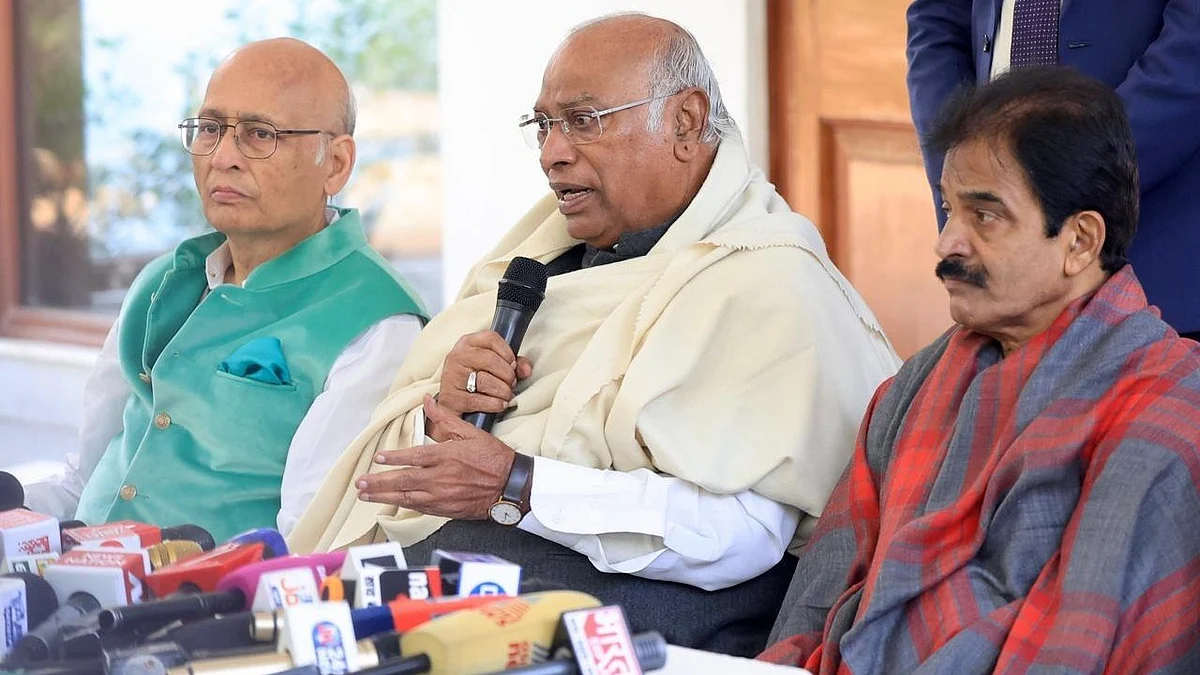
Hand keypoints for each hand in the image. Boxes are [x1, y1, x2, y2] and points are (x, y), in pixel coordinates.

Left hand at [356, 395, 518, 519]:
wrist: (510, 486)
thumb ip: (445, 418)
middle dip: (379, 482)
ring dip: (384, 496)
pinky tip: (389, 504)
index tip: (377, 459)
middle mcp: (441, 478)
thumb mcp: (471, 432)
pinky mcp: (446, 509)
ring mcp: (442, 496)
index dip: (394, 458)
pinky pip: (419, 507)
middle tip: (360, 483)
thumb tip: (428, 400)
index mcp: (446, 456)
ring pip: (407, 497)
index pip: (414, 457)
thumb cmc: (492, 457)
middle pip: (404, 480)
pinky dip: (402, 505)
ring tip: (365, 495)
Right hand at [433, 330, 531, 440]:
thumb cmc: (474, 380)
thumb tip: (526, 369)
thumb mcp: (492, 366)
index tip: (512, 364)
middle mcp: (457, 356)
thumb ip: (512, 364)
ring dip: (503, 391)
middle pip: (491, 360)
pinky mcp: (452, 398)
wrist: (450, 402)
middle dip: (507, 374)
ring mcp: (452, 376)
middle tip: (511, 382)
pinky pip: (479, 400)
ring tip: (506, 394)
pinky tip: (499, 404)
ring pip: (486, 381)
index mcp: (467, 343)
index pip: (491, 338)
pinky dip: (495, 404)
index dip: (507, 352)